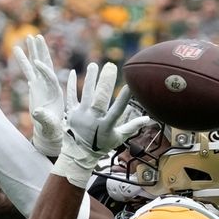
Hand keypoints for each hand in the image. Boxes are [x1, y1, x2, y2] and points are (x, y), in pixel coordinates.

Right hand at [13, 35, 63, 155]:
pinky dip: (24, 60)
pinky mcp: (35, 86)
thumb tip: (38, 112)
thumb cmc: (51, 129)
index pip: (50, 76)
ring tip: (28, 36)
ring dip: (33, 51)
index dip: (44, 70)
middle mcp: (50, 85)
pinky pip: (28, 70)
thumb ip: (44, 118)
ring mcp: (42, 84)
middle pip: (46, 64)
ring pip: (36, 64)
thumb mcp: (49, 124)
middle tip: (37, 36)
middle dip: (41, 51)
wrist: (48, 131)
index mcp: (56, 92)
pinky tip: (17, 49)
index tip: (36, 63)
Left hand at [52, 62, 149, 187]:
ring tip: (94, 65)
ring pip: (86, 94)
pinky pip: (71, 96)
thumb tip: (148, 119)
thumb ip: (132, 126)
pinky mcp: (71, 113)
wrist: (78, 153)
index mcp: (106, 126)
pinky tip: (73, 72)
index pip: (117, 110)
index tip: (129, 86)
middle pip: (100, 99)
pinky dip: (71, 84)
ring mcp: (81, 115)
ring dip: (90, 79)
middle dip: (106, 82)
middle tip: (110, 66)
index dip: (123, 99)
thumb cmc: (101, 144)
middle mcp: (94, 120)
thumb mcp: (118, 138)